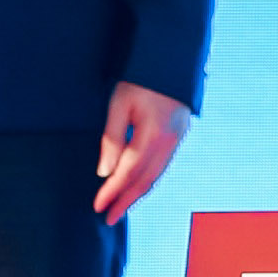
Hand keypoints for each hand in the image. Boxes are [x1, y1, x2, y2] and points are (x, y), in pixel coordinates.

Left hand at [94, 82, 195, 220]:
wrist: (171, 59)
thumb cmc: (141, 79)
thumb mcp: (119, 104)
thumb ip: (112, 138)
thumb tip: (105, 171)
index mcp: (154, 134)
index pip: (129, 171)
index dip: (113, 191)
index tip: (98, 206)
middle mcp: (170, 141)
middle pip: (146, 180)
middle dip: (126, 201)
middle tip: (109, 218)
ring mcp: (178, 139)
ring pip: (157, 175)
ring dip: (138, 194)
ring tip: (122, 206)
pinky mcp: (179, 135)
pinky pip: (163, 165)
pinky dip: (149, 180)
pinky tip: (139, 185)